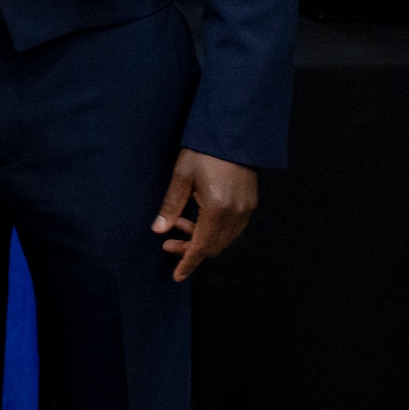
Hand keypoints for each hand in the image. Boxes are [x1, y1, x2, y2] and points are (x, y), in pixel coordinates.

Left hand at [153, 148, 258, 281]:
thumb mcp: (182, 176)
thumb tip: (159, 230)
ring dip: (201, 239)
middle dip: (190, 250)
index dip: (188, 262)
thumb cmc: (204, 151)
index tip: (176, 275)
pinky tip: (197, 218)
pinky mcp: (250, 204)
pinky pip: (232, 229)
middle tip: (168, 243)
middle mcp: (236, 214)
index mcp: (218, 209)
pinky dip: (214, 230)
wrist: (232, 133)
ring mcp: (246, 210)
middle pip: (213, 246)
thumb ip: (171, 206)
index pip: (201, 246)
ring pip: (223, 239)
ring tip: (179, 225)